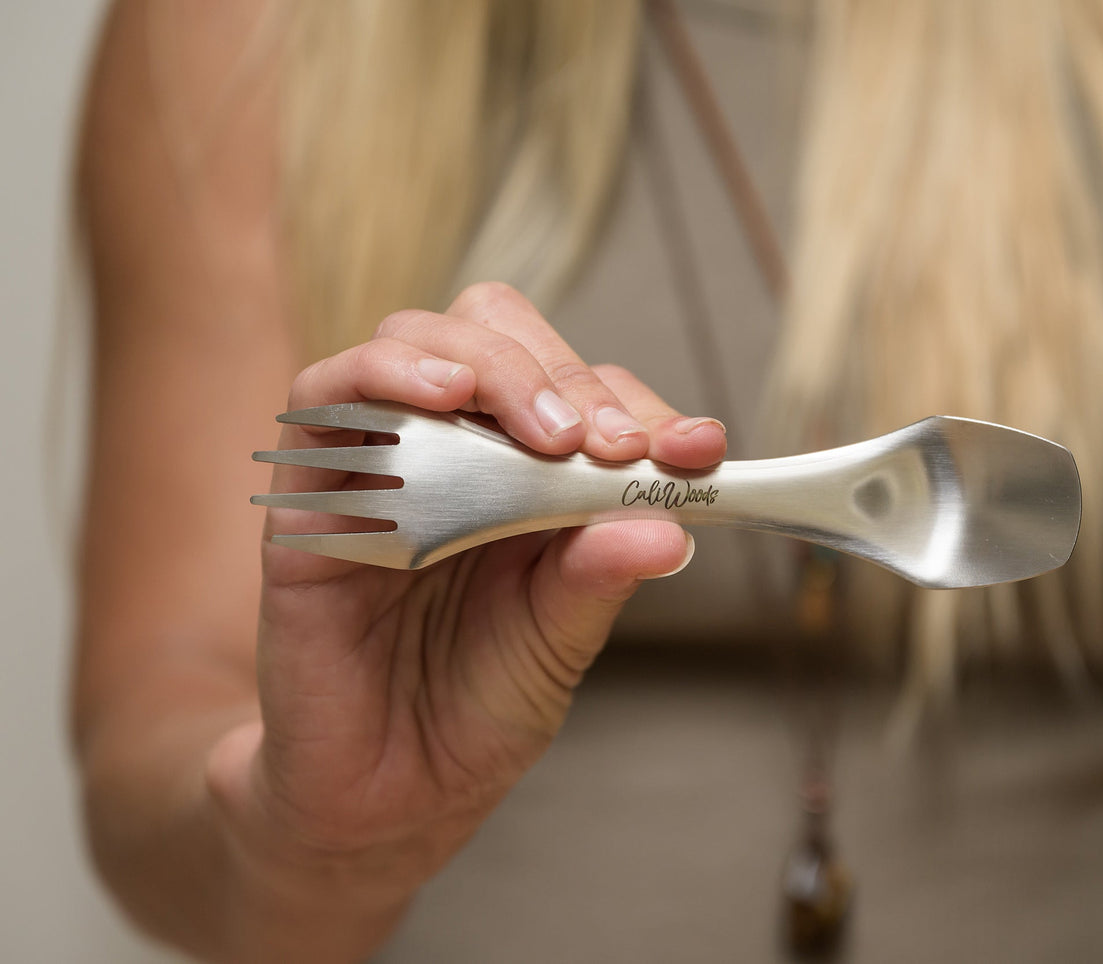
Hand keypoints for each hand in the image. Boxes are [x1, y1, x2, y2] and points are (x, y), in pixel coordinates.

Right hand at [206, 283, 726, 905]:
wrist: (387, 798)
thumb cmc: (476, 711)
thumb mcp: (561, 640)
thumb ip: (601, 575)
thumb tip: (671, 525)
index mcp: (528, 473)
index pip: (580, 390)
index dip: (637, 406)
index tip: (693, 449)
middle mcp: (457, 450)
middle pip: (501, 334)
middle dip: (567, 376)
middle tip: (609, 445)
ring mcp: (382, 463)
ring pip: (420, 338)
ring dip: (495, 366)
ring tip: (546, 431)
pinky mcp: (312, 494)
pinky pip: (326, 394)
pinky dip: (388, 374)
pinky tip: (448, 395)